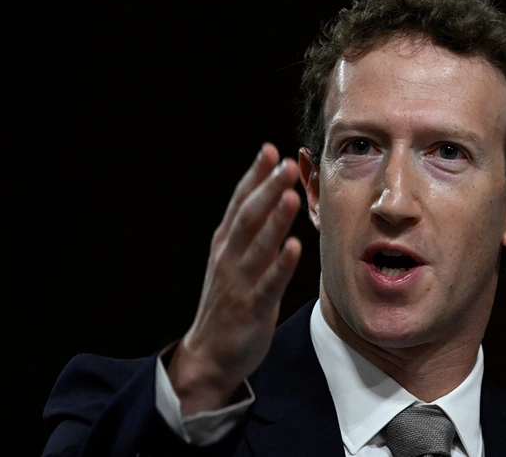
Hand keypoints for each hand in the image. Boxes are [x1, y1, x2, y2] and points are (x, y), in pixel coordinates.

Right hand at [167, 143, 301, 415]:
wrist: (209, 353)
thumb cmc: (228, 300)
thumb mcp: (233, 259)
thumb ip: (251, 230)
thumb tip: (272, 193)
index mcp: (225, 243)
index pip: (239, 202)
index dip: (254, 176)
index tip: (270, 150)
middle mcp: (229, 257)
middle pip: (248, 216)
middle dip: (267, 188)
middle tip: (286, 164)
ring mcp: (239, 281)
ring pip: (258, 245)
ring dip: (275, 219)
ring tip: (290, 195)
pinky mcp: (253, 307)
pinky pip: (269, 282)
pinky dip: (281, 264)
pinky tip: (295, 246)